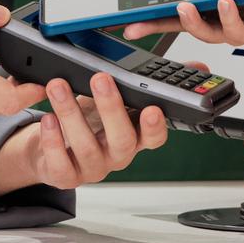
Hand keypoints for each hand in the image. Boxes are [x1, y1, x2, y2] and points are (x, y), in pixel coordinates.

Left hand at [0, 73, 169, 194]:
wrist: (50, 149)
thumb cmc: (88, 121)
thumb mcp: (118, 98)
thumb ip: (149, 82)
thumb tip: (196, 66)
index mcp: (134, 136)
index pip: (154, 137)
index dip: (155, 126)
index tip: (152, 108)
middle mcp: (116, 155)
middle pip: (122, 139)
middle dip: (111, 107)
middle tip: (100, 78)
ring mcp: (91, 168)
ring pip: (87, 147)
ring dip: (72, 113)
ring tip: (58, 87)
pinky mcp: (65, 176)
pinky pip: (60, 164)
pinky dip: (53, 140)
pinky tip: (47, 119)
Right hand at [143, 0, 243, 46]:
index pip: (175, 4)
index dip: (151, 9)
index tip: (127, 12)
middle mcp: (221, 13)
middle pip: (182, 24)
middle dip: (155, 26)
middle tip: (134, 26)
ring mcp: (237, 26)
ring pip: (205, 33)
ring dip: (192, 21)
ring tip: (184, 5)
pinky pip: (234, 32)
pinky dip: (227, 16)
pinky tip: (227, 1)